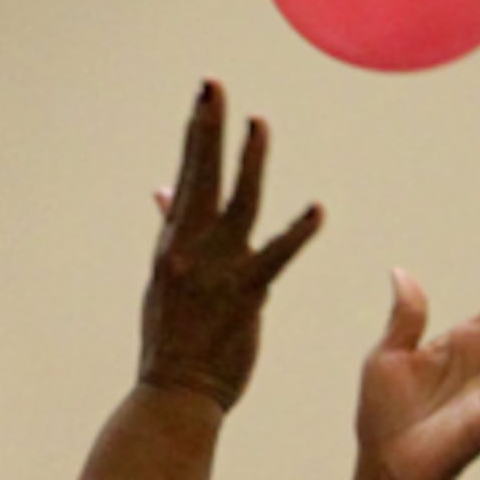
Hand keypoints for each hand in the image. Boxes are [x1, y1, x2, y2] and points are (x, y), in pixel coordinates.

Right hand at [137, 82, 323, 409]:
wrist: (176, 392)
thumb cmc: (173, 338)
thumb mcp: (162, 279)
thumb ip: (172, 229)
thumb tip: (165, 190)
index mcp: (171, 244)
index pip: (186, 177)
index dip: (196, 134)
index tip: (205, 96)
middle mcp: (188, 250)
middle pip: (201, 178)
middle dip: (208, 130)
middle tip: (215, 87)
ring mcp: (216, 270)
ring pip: (236, 204)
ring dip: (249, 162)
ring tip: (259, 124)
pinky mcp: (245, 294)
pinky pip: (276, 256)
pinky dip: (297, 232)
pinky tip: (317, 209)